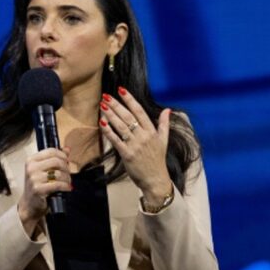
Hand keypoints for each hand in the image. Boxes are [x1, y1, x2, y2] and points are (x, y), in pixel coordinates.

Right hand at [17, 147, 70, 234]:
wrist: (29, 205)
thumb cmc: (38, 185)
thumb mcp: (43, 170)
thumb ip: (55, 158)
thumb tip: (67, 149)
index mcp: (31, 160)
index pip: (51, 151)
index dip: (62, 155)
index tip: (67, 161)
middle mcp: (31, 168)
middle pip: (56, 161)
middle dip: (66, 167)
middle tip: (68, 174)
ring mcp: (33, 179)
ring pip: (58, 173)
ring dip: (67, 178)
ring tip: (67, 182)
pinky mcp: (38, 189)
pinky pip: (57, 184)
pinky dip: (65, 186)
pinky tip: (67, 188)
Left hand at [100, 87, 172, 203]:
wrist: (155, 180)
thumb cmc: (158, 160)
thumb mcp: (164, 140)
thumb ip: (164, 124)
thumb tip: (167, 110)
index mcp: (152, 131)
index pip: (140, 111)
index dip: (130, 100)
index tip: (122, 90)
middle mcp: (143, 136)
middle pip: (128, 116)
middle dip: (116, 105)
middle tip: (106, 96)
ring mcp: (135, 145)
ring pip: (121, 126)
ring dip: (110, 115)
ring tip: (102, 105)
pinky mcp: (127, 155)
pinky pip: (115, 140)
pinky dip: (108, 131)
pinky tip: (102, 122)